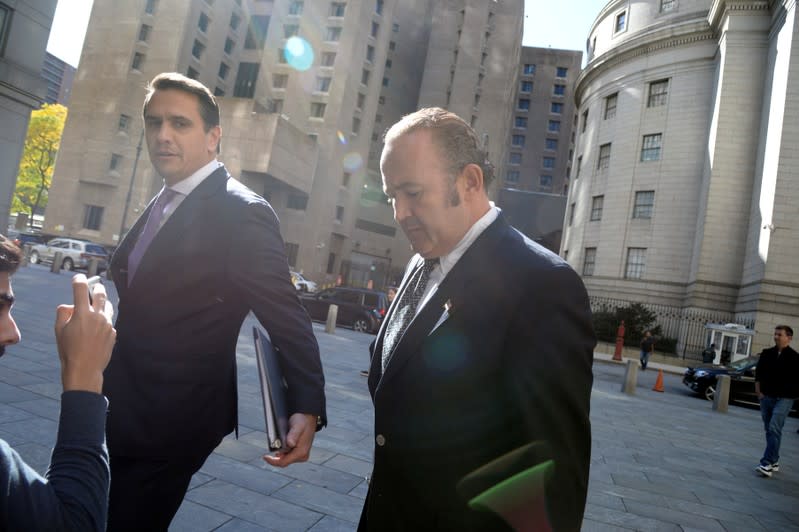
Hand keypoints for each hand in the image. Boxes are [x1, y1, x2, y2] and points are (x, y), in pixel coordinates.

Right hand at [54, 274, 115, 392]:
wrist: (84, 369)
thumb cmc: (68, 350)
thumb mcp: (59, 330)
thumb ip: (63, 313)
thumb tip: (69, 305)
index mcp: (82, 313)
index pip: (81, 289)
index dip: (79, 280)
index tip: (78, 277)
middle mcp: (97, 316)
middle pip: (100, 293)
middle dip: (97, 287)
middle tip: (94, 286)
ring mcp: (108, 324)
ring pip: (108, 306)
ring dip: (103, 303)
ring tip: (97, 306)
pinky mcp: (113, 333)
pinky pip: (109, 321)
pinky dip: (103, 321)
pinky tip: (97, 329)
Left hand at [263, 413, 316, 466]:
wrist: (308, 418)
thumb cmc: (303, 421)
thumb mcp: (297, 426)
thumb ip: (293, 434)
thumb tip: (290, 444)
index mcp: (301, 452)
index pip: (284, 462)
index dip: (273, 461)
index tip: (265, 457)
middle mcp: (302, 456)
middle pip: (284, 461)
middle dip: (276, 456)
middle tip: (272, 444)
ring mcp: (301, 455)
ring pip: (285, 458)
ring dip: (279, 453)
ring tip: (278, 441)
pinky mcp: (299, 452)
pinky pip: (287, 455)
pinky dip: (282, 451)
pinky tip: (280, 444)